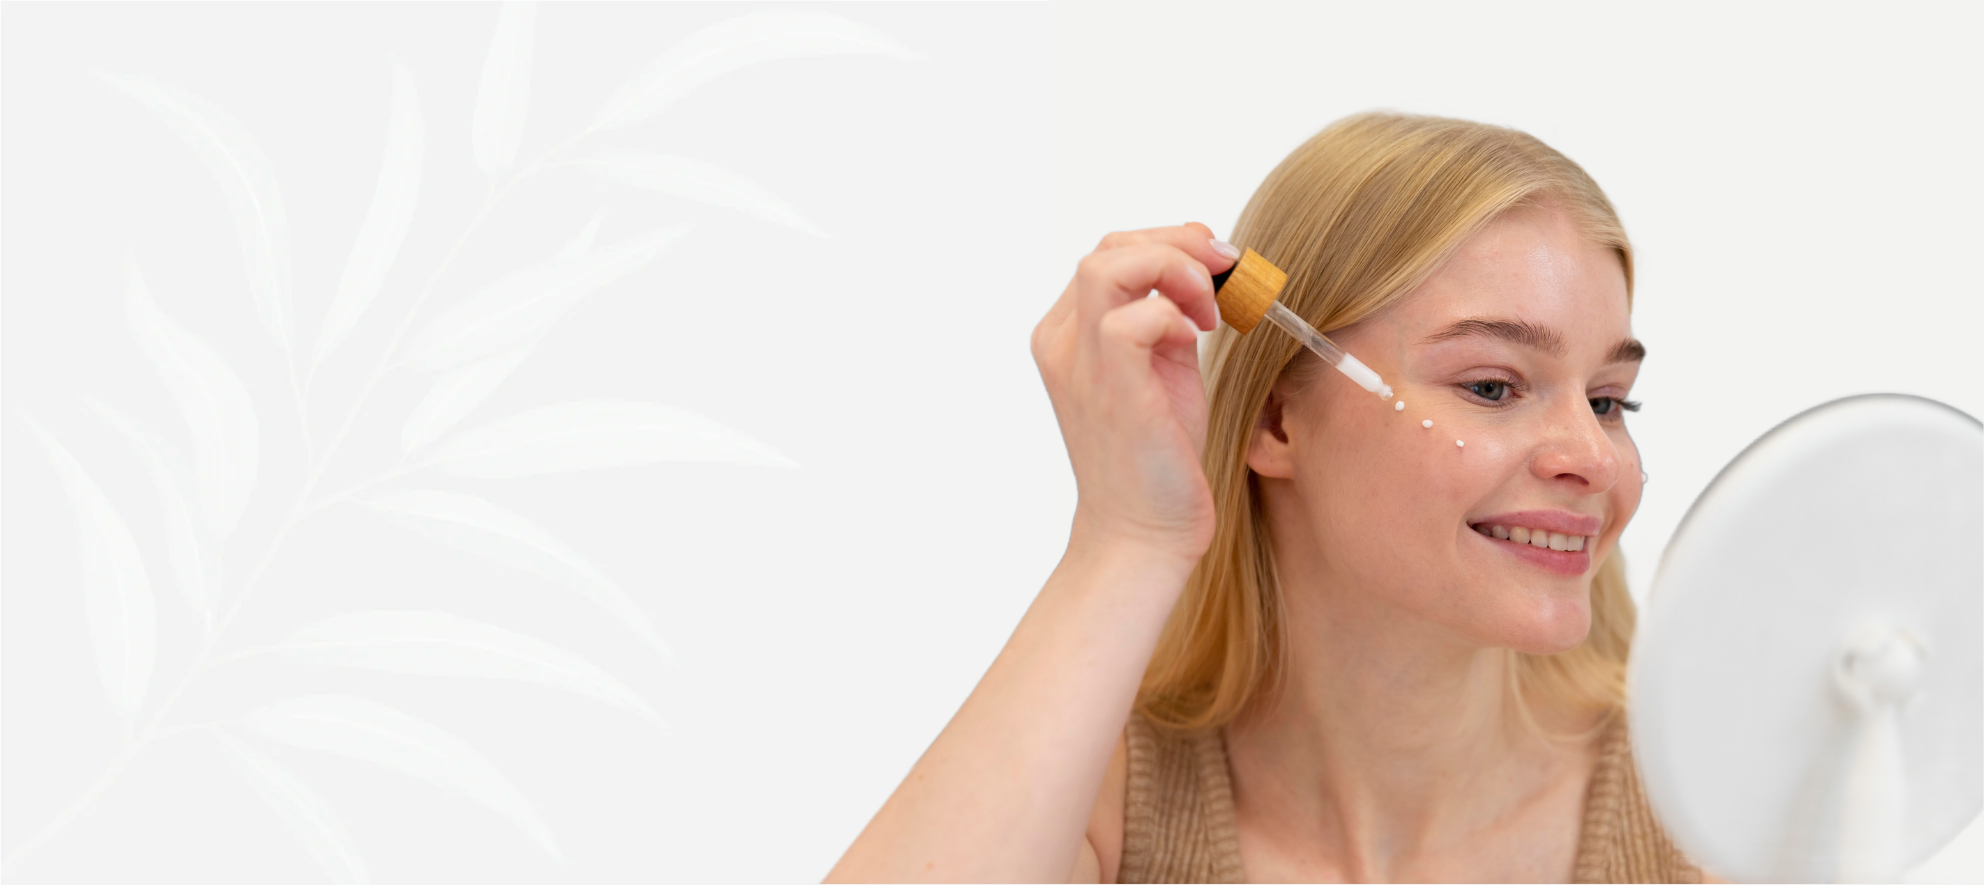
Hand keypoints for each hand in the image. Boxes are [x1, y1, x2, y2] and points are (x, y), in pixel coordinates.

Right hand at [1030, 222, 1237, 567]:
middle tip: (1226, 272)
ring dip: (1175, 270)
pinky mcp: (1108, 384)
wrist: (1143, 531)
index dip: (1168, 245)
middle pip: (1109, 247)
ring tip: (1209, 308)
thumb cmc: (1157, 458)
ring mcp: (1077, 361)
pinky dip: (1175, 314)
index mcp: (1067, 334)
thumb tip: (1202, 268)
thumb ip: (1169, 319)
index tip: (1216, 265)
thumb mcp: (1163, 370)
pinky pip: (1135, 315)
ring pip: (1110, 264)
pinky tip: (1196, 340)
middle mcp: (1060, 341)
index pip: (1109, 255)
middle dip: (1178, 245)